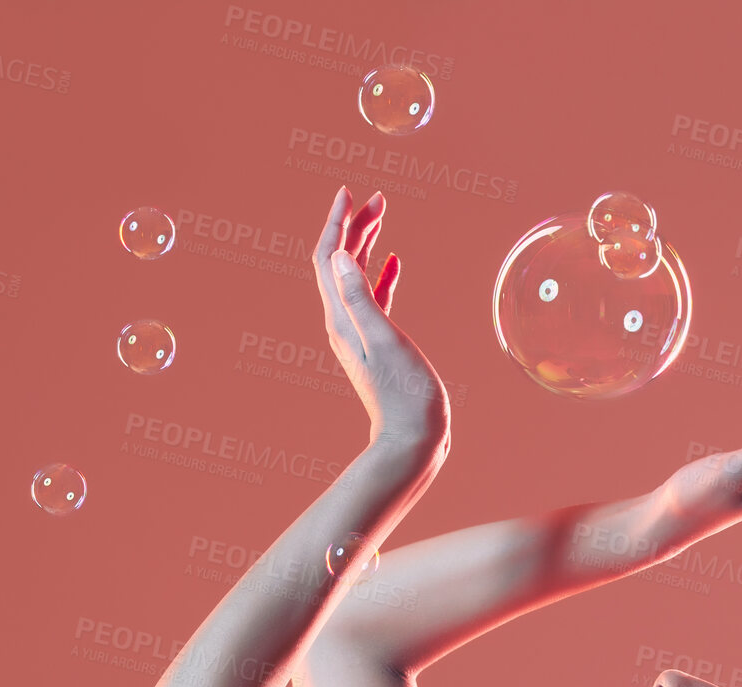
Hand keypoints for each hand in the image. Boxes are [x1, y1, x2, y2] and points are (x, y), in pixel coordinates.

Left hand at [314, 185, 450, 459]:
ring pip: (356, 277)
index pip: (328, 258)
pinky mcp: (379, 346)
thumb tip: (337, 254)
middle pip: (339, 263)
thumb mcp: (383, 339)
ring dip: (367, 244)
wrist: (413, 441)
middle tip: (376, 198)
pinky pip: (374, 299)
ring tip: (383, 217)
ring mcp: (360, 335)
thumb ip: (359, 296)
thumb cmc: (405, 394)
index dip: (336, 222)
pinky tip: (395, 262)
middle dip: (354, 226)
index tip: (348, 191)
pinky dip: (381, 275)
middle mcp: (344, 324)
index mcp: (341, 319)